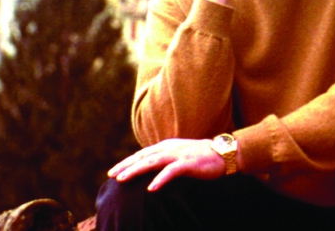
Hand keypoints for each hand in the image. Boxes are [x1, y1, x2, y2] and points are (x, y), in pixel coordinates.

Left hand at [108, 138, 225, 190]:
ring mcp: (178, 154)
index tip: (113, 171)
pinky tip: (151, 188)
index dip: (127, 162)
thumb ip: (165, 160)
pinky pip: (171, 171)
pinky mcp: (188, 163)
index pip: (142, 154)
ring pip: (152, 162)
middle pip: (142, 157)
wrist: (223, 153)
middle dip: (126, 166)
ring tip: (122, 179)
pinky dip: (160, 179)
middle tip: (111, 175)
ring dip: (136, 170)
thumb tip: (150, 170)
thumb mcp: (179, 156)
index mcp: (166, 146)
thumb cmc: (200, 157)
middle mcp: (169, 148)